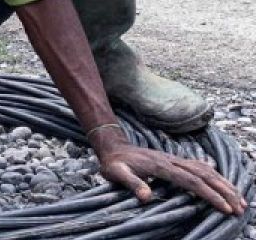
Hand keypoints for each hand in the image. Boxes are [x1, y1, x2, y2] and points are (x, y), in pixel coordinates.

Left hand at [99, 145, 246, 215]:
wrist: (113, 147)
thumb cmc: (114, 164)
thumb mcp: (116, 173)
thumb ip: (131, 184)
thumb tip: (146, 197)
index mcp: (161, 166)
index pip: (192, 181)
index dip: (210, 195)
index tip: (225, 208)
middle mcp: (172, 161)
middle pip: (205, 175)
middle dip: (225, 191)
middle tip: (241, 208)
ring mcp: (175, 159)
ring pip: (206, 170)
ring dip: (224, 184)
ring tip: (241, 199)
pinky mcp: (176, 160)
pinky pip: (200, 167)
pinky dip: (215, 175)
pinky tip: (224, 182)